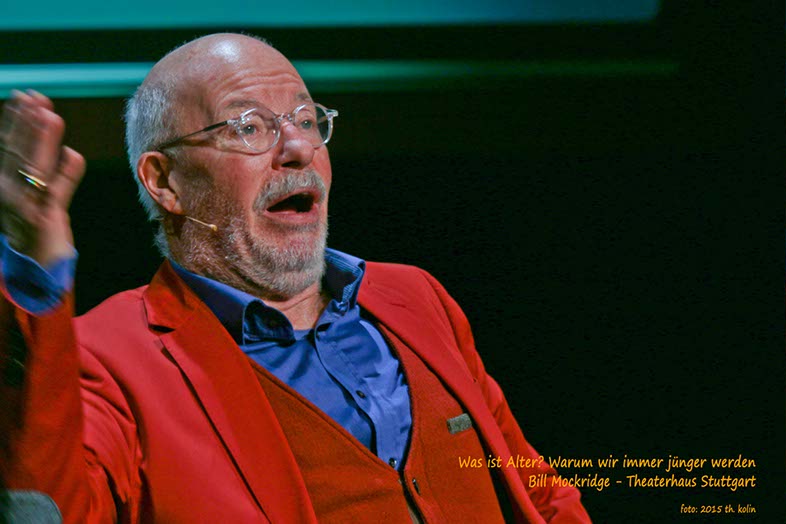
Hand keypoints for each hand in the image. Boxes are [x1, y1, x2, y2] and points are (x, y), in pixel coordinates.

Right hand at [0, 90, 84, 266]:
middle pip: (16, 152)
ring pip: (32, 169)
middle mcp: (7, 195)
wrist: (34, 276)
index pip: (7, 147)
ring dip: (41, 142)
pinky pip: (54, 196)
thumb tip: (73, 154)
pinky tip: (74, 156)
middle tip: (37, 97)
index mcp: (3, 186)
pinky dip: (66, 176)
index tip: (26, 96)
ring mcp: (24, 208)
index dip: (15, 120)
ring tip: (50, 116)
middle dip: (26, 123)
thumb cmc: (40, 237)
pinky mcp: (43, 222)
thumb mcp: (48, 203)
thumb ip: (62, 179)